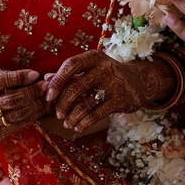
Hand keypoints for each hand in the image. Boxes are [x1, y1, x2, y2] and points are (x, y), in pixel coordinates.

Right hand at [0, 68, 49, 149]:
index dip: (17, 77)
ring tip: (46, 96)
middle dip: (31, 92)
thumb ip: (1, 75)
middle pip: (9, 99)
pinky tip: (41, 108)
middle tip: (45, 85)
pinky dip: (33, 116)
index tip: (34, 74)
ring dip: (35, 105)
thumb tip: (30, 75)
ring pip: (16, 114)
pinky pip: (18, 125)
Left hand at [43, 51, 173, 135]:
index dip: (57, 81)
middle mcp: (104, 68)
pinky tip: (77, 127)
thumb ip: (69, 74)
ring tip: (66, 123)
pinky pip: (96, 114)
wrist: (139, 82)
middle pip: (76, 86)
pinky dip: (83, 122)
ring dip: (72, 116)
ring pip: (85, 103)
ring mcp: (114, 84)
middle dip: (63, 103)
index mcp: (94, 57)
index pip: (71, 65)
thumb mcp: (90, 69)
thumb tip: (46, 79)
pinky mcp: (120, 100)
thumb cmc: (107, 75)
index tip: (49, 96)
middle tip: (57, 113)